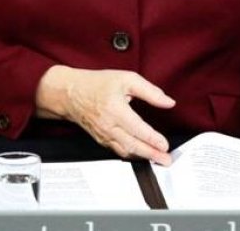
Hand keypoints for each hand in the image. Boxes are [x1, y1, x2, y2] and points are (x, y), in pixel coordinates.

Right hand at [35, 65, 175, 164]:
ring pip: (125, 151)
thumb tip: (168, 102)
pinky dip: (131, 155)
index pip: (137, 129)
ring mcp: (104, 135)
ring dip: (143, 158)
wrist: (70, 93)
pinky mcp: (101, 140)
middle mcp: (108, 126)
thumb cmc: (97, 84)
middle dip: (151, 154)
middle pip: (133, 145)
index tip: (165, 144)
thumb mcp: (126, 79)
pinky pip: (118, 151)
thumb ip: (150, 91)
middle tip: (166, 160)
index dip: (153, 139)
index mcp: (115, 110)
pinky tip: (142, 155)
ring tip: (158, 160)